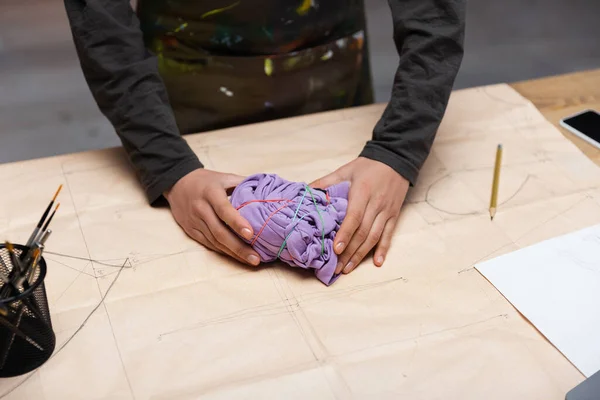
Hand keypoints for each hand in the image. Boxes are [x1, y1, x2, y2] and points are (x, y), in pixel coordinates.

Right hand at [164, 169, 260, 265]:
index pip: (224, 209)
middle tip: (256, 258)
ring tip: (252, 260)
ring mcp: (194, 221)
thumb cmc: (207, 180)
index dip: (237, 222)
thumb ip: (244, 184)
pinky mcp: (190, 231)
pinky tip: (237, 257)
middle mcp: (200, 208)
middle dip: (239, 247)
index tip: (251, 234)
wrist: (177, 183)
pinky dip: (224, 252)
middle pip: (219, 232)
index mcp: (210, 192)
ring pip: (214, 241)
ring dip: (233, 253)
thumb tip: (267, 192)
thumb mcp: (225, 177)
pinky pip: (208, 244)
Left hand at [311, 157, 408, 273]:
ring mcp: (387, 211)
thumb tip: (305, 192)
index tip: (336, 249)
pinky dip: (383, 250)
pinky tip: (376, 262)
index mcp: (362, 192)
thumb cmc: (367, 166)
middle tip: (337, 268)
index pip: (353, 217)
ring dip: (361, 255)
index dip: (345, 234)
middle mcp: (376, 204)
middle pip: (362, 232)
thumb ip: (326, 182)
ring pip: (374, 237)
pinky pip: (388, 235)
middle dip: (349, 252)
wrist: (395, 159)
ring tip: (348, 268)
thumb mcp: (345, 170)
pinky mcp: (394, 215)